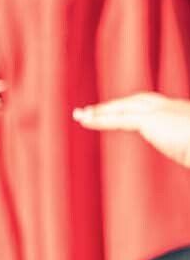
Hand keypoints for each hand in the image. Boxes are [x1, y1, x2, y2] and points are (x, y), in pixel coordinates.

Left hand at [74, 92, 189, 168]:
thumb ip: (184, 149)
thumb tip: (183, 158)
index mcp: (186, 113)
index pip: (157, 108)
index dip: (138, 109)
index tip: (123, 112)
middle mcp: (174, 107)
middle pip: (138, 102)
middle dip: (116, 105)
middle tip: (93, 110)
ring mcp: (164, 111)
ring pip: (124, 108)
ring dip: (101, 111)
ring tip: (81, 115)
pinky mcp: (153, 120)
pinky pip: (120, 118)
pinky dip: (100, 118)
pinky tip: (85, 120)